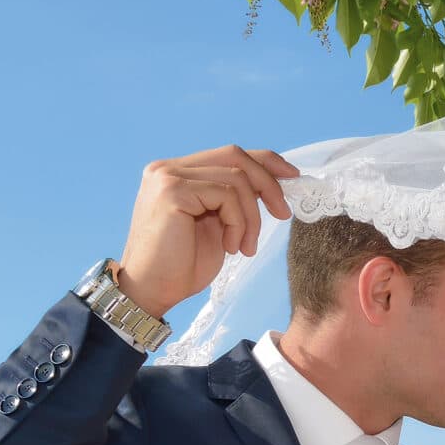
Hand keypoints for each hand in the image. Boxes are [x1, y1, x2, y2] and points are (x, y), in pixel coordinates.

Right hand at [116, 145, 299, 316]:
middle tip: (284, 213)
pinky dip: (239, 223)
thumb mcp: (217, 224)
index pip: (229, 154)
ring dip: (252, 216)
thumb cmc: (182, 265)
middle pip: (235, 156)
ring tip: (245, 246)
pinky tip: (232, 247)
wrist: (152, 291)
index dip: (265, 161)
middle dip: (268, 183)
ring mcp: (168, 177)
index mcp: (177, 173)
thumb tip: (275, 182)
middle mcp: (168, 168)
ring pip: (235, 179)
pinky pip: (225, 196)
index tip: (292, 177)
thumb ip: (233, 199)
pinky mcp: (172, 192)